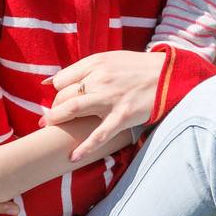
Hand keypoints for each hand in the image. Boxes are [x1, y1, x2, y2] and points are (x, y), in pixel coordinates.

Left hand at [42, 51, 163, 161]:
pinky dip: (85, 147)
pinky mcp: (122, 116)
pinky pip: (99, 134)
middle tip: (49, 120)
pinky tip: (73, 156)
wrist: (168, 75)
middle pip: (64, 95)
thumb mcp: (109, 59)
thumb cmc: (136, 68)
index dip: (56, 93)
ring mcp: (111, 98)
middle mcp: (100, 78)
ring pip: (74, 109)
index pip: (62, 80)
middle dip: (53, 109)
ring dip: (56, 120)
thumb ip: (82, 69)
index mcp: (96, 63)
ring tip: (47, 130)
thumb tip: (49, 83)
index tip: (57, 102)